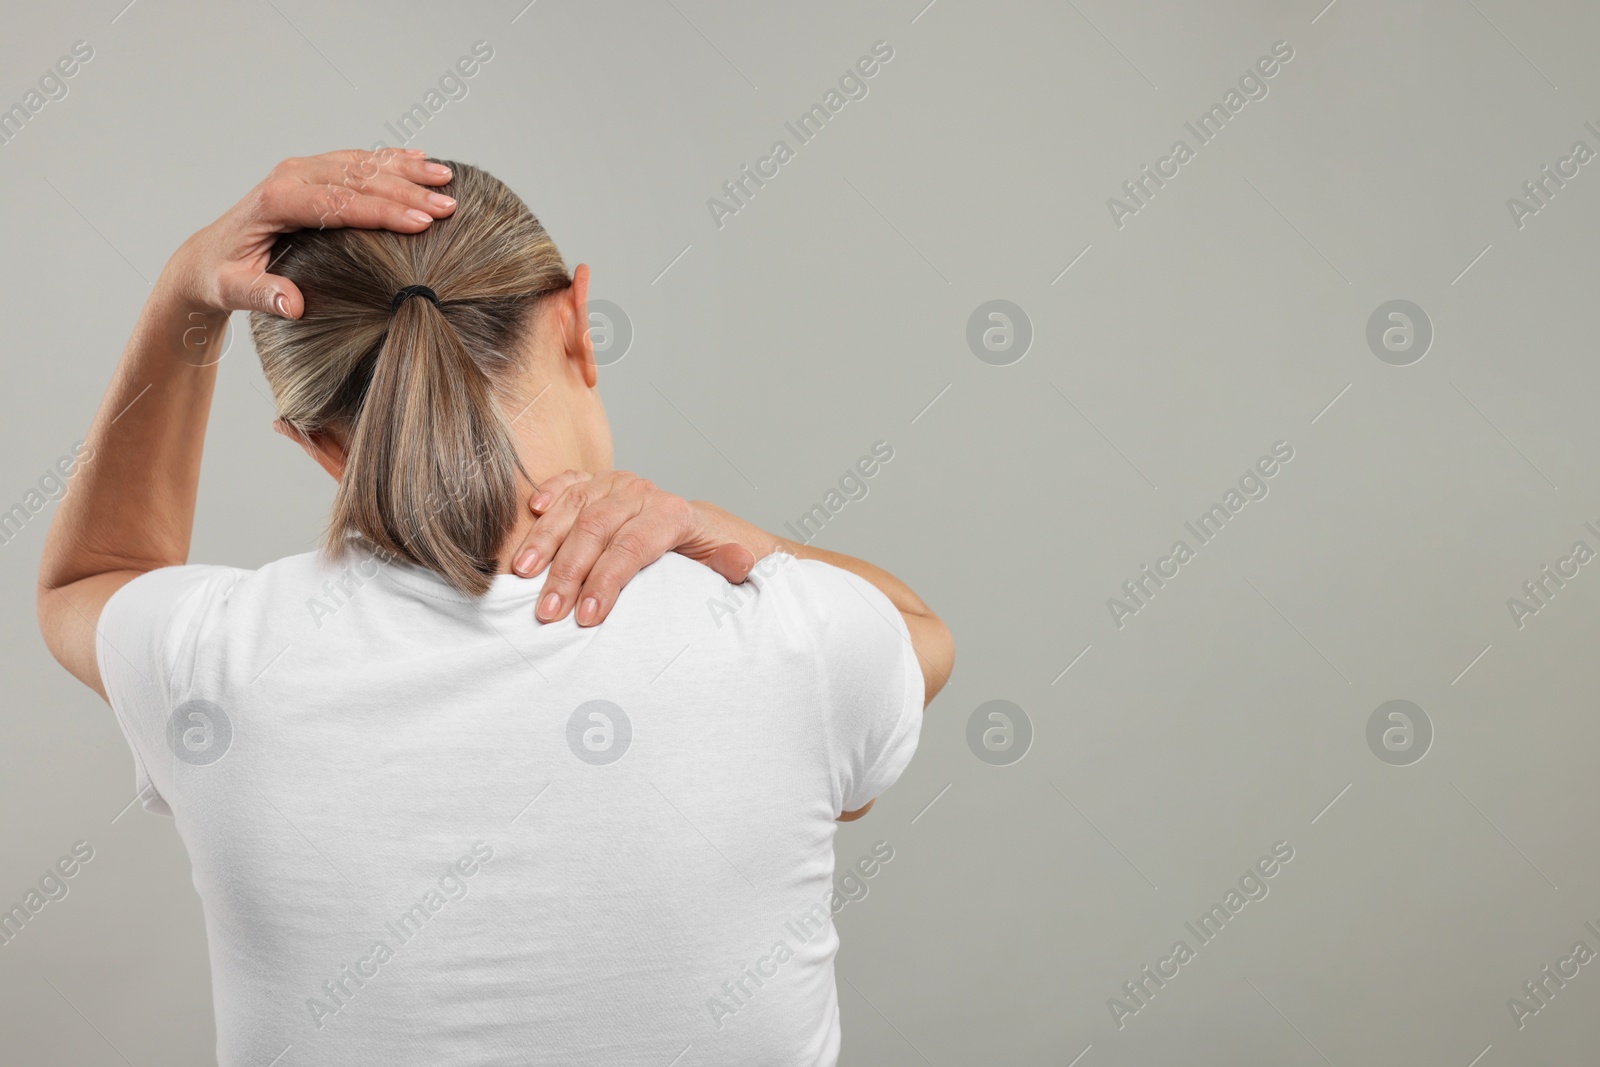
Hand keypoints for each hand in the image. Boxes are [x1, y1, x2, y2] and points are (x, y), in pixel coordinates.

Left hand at [160, 148, 456, 318]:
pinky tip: (421, 159)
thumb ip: (262, 294)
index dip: (382, 212)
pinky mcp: (314, 172)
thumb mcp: (233, 290)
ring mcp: (304, 170)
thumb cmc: (222, 276)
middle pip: (358, 179)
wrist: (207, 256)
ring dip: (407, 170)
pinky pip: (358, 161)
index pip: (338, 202)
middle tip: (448, 206)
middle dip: (408, 191)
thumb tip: (293, 304)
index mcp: (275, 200)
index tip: (422, 223)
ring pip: (363, 164)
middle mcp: (291, 176)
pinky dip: (391, 160)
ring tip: (447, 179)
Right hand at [509, 471, 758, 625]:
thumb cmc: (709, 557)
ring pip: (576, 506)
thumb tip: (741, 561)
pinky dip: (549, 493)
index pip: (632, 548)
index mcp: (673, 514)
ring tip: (522, 576)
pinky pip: (570, 481)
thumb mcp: (728, 566)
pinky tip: (531, 512)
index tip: (586, 617)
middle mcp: (642, 493)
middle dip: (568, 573)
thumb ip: (731, 565)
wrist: (707, 530)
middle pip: (597, 529)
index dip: (606, 582)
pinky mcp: (599, 482)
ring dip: (545, 541)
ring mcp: (618, 484)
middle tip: (547, 612)